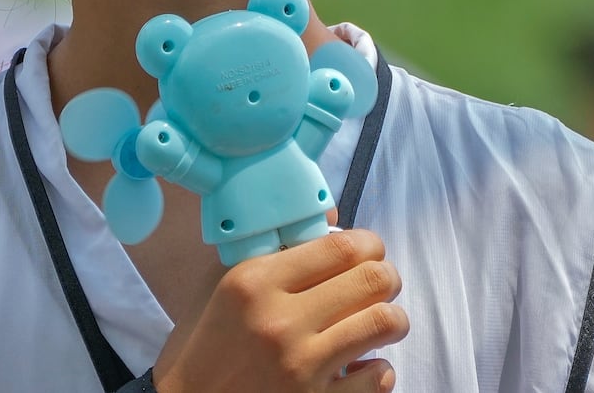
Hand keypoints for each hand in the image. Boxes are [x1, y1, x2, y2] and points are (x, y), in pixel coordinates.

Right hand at [150, 228, 407, 391]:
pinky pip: (378, 378)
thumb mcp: (221, 285)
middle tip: (379, 285)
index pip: (341, 246)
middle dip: (387, 278)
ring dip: (391, 320)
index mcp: (254, 281)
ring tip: (380, 322)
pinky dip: (379, 369)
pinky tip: (363, 365)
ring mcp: (300, 366)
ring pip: (384, 323)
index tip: (369, 251)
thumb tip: (332, 216)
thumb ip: (271, 246)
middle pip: (373, 279)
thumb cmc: (202, 345)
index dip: (369, 244)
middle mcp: (280, 321)